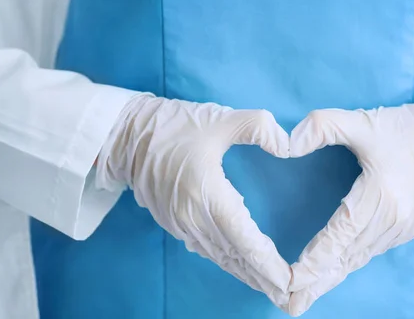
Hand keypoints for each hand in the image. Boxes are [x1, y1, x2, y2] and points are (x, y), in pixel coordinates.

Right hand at [96, 95, 291, 308]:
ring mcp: (182, 224)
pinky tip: (241, 268)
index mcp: (206, 194)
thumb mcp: (221, 118)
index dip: (266, 262)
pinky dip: (228, 262)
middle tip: (288, 296)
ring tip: (270, 289)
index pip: (243, 238)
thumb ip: (259, 127)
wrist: (125, 136)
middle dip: (262, 278)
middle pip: (234, 257)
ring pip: (220, 257)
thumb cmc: (174, 125)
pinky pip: (207, 250)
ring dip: (246, 274)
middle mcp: (193, 218)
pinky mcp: (174, 224)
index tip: (288, 280)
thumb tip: (288, 146)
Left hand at [286, 99, 413, 315]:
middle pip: (347, 257)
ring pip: (357, 260)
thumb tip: (287, 145)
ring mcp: (399, 230)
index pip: (340, 234)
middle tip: (289, 305)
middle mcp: (392, 222)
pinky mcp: (403, 231)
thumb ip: (322, 127)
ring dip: (330, 279)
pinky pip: (368, 254)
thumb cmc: (406, 130)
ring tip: (302, 299)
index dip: (316, 259)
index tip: (292, 280)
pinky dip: (346, 266)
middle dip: (317, 282)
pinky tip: (331, 275)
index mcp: (382, 197)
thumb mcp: (363, 120)